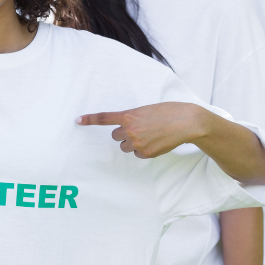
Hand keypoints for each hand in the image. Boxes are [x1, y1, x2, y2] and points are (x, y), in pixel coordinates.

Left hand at [76, 102, 205, 158]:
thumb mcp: (146, 110)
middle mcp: (130, 130)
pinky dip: (143, 149)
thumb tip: (127, 127)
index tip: (78, 120)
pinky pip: (137, 154)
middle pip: (115, 136)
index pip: (104, 118)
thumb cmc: (168, 111)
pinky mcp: (146, 153)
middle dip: (123, 133)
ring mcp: (137, 143)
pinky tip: (155, 142)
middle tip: (138, 128)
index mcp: (129, 115)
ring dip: (133, 142)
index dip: (90, 119)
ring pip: (125, 146)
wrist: (186, 122)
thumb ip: (133, 117)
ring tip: (149, 135)